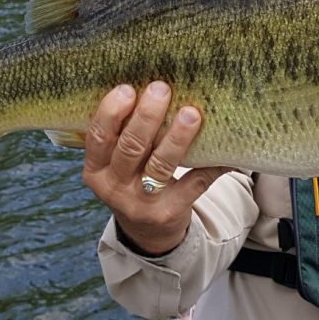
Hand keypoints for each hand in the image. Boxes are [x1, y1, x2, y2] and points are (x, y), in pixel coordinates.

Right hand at [81, 81, 230, 255]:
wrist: (147, 232)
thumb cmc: (133, 180)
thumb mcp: (115, 164)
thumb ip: (123, 135)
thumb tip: (150, 86)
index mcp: (96, 170)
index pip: (98, 138)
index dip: (111, 112)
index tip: (128, 88)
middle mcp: (114, 187)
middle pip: (130, 147)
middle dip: (147, 116)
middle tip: (162, 89)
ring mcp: (140, 203)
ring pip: (160, 165)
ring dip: (177, 137)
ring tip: (191, 113)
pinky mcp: (168, 213)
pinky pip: (193, 183)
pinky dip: (209, 165)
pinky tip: (222, 150)